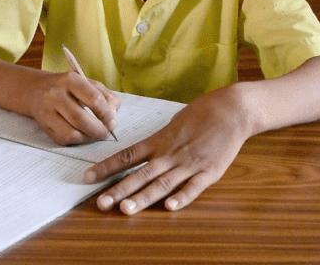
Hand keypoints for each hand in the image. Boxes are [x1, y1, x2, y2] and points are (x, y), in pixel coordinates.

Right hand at [22, 71, 121, 144]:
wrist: (36, 90)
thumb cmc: (70, 88)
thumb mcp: (89, 84)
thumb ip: (106, 97)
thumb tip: (112, 120)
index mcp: (71, 80)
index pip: (94, 99)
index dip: (107, 114)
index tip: (112, 121)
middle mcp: (55, 94)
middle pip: (81, 119)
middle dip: (98, 130)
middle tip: (106, 132)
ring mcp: (46, 111)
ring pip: (71, 133)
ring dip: (88, 137)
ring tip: (94, 134)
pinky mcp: (43, 126)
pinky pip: (63, 139)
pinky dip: (77, 141)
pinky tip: (82, 134)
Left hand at [84, 86, 250, 213]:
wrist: (233, 109)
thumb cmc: (203, 113)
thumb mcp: (175, 123)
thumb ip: (159, 141)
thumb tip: (141, 153)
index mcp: (161, 141)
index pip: (127, 155)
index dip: (106, 167)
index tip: (86, 178)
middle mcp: (171, 154)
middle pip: (141, 174)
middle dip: (119, 190)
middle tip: (101, 203)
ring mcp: (190, 163)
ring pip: (163, 183)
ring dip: (144, 197)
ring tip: (126, 209)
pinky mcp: (210, 171)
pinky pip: (193, 187)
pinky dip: (182, 197)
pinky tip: (170, 207)